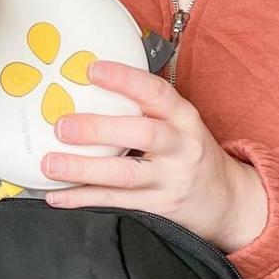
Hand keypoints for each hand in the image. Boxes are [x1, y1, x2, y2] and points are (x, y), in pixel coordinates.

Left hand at [41, 59, 268, 253]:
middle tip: (61, 125)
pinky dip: (83, 199)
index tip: (91, 70)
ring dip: (84, 169)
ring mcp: (171, 180)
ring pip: (125, 175)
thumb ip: (145, 105)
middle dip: (99, 129)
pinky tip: (56, 196)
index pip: (156, 92)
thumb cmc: (190, 150)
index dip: (124, 79)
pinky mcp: (160, 208)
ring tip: (50, 164)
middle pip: (142, 134)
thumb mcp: (179, 121)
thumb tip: (86, 81)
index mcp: (184, 117)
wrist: (228, 202)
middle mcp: (181, 146)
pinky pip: (117, 202)